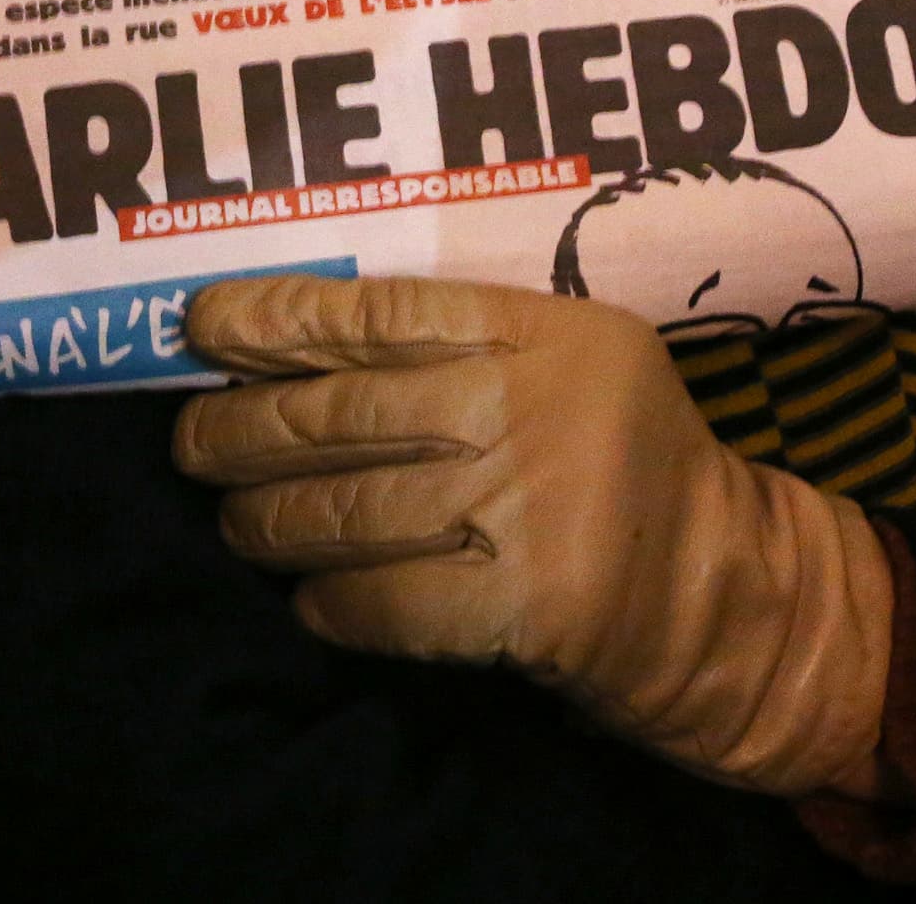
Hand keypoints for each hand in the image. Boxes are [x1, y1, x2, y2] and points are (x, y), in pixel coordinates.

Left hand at [175, 274, 895, 798]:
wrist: (722, 591)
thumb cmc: (619, 462)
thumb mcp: (569, 361)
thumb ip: (460, 343)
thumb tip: (284, 349)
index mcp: (542, 329)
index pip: (380, 311)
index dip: (277, 318)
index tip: (199, 324)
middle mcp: (531, 405)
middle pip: (343, 413)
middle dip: (243, 430)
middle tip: (193, 443)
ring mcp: (528, 506)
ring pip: (349, 511)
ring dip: (269, 522)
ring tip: (239, 524)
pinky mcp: (526, 605)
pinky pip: (386, 602)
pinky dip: (332, 605)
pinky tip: (311, 601)